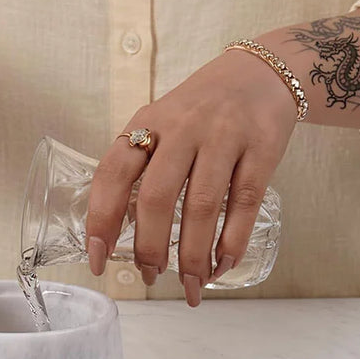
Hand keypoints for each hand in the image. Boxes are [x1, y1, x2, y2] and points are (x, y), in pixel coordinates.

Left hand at [86, 49, 296, 305]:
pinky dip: (231, 243)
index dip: (100, 221)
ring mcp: (223, 137)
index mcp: (146, 123)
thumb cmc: (199, 111)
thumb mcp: (159, 124)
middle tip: (150, 276)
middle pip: (155, 197)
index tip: (97, 260)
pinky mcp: (262, 149)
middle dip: (149, 247)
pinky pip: (243, 205)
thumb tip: (118, 231)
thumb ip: (138, 167)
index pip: (111, 175)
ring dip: (192, 255)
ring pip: (201, 206)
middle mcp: (181, 129)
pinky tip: (221, 266)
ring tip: (191, 284)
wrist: (262, 73)